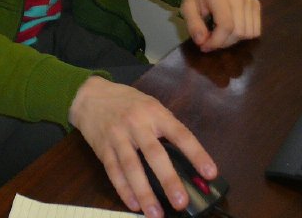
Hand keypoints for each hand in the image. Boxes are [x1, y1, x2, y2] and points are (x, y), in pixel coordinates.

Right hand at [68, 76, 216, 217]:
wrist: (90, 95)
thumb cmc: (127, 103)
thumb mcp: (150, 106)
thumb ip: (165, 129)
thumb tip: (186, 162)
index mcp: (155, 113)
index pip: (180, 134)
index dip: (196, 154)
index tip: (210, 173)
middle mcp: (137, 124)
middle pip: (154, 154)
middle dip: (168, 180)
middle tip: (181, 202)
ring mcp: (118, 136)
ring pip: (132, 167)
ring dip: (144, 193)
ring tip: (156, 214)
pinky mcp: (103, 148)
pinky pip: (114, 172)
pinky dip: (124, 190)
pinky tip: (134, 205)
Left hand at [180, 0, 260, 51]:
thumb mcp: (187, 9)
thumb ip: (193, 25)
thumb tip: (202, 41)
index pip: (226, 26)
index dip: (216, 41)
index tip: (204, 46)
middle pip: (239, 32)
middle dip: (224, 42)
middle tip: (211, 41)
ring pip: (249, 34)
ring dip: (234, 40)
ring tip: (221, 34)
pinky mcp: (256, 4)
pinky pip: (256, 31)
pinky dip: (244, 36)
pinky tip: (232, 30)